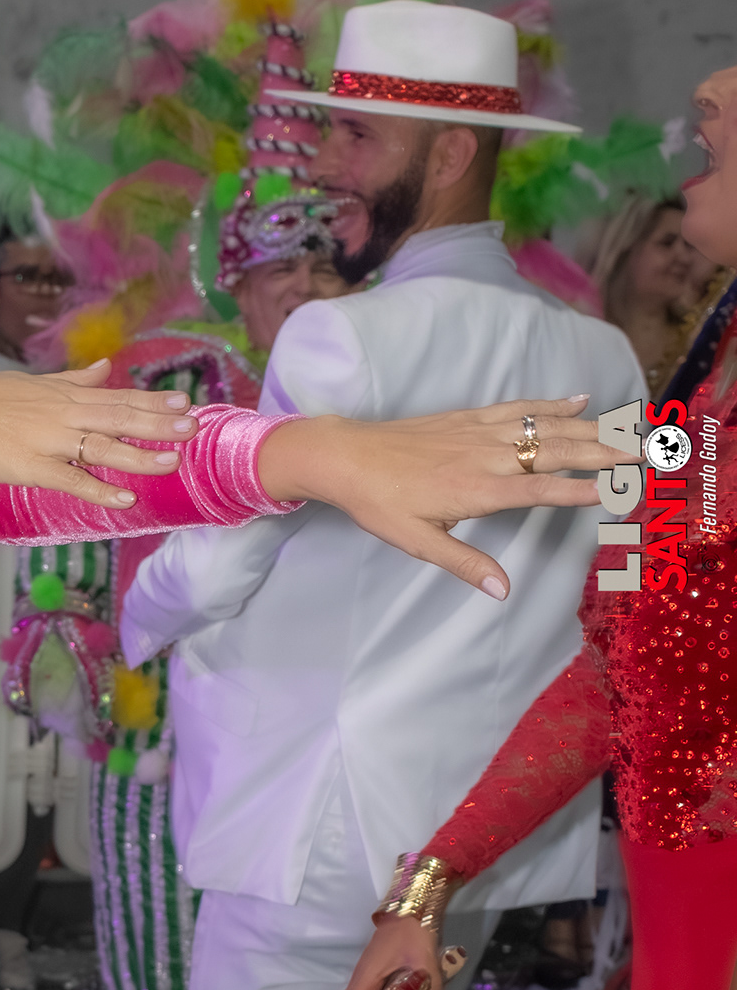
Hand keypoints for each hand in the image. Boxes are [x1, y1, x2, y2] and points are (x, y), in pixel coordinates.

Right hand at [0, 361, 199, 508]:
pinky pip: (70, 480)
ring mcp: (45, 440)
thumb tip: (105, 367)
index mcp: (60, 394)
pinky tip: (124, 499)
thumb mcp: (30, 381)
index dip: (152, 400)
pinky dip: (98, 489)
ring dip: (139, 454)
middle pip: (118, 417)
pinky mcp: (27, 466)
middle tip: (195, 426)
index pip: (116, 396)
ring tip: (172, 460)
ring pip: (102, 446)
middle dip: (159, 423)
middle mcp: (60, 413)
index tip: (185, 401)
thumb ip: (71, 379)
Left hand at [259, 396, 630, 596]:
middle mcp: (486, 456)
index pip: (540, 490)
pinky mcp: (468, 417)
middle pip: (555, 452)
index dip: (578, 492)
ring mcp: (479, 431)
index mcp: (477, 489)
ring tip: (630, 429)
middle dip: (603, 453)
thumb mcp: (417, 542)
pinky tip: (579, 399)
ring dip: (590, 426)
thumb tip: (502, 591)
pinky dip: (551, 403)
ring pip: (544, 426)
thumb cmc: (378, 503)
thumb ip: (464, 564)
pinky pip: (518, 408)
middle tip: (646, 455)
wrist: (344, 456)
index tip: (615, 493)